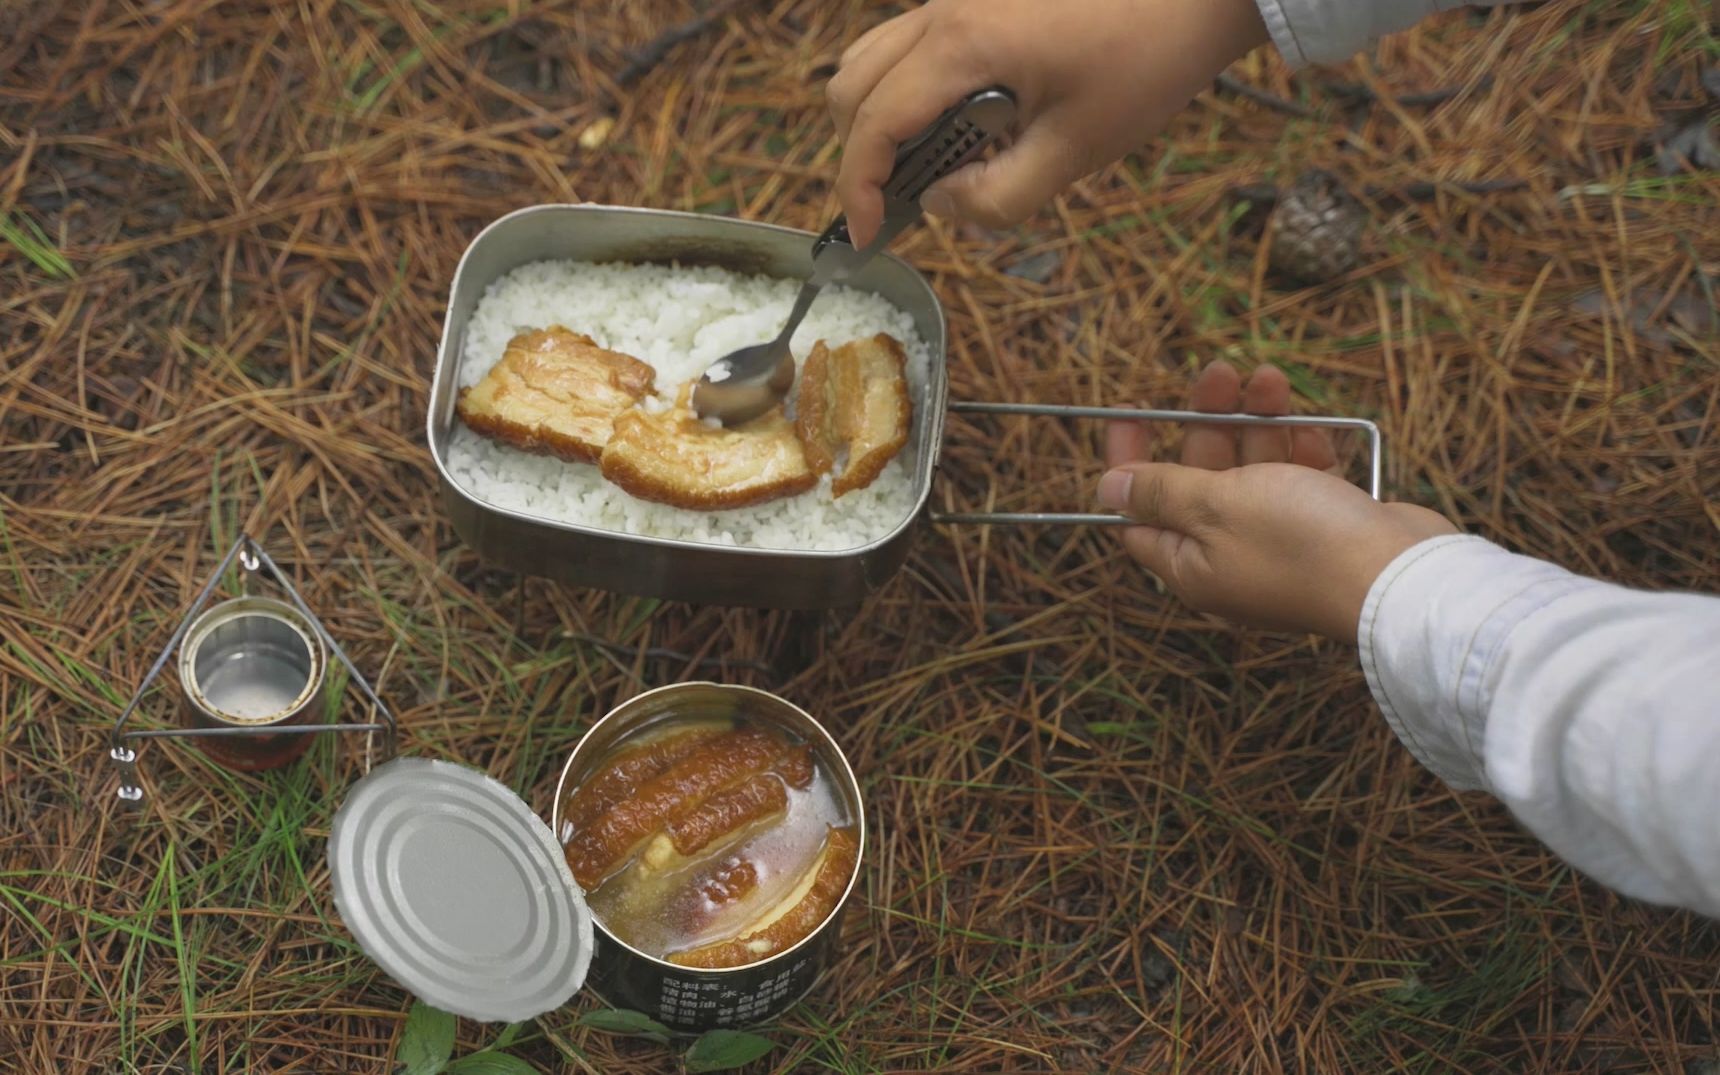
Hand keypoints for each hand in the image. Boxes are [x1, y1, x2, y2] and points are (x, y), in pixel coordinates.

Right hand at [826, 0, 1268, 247]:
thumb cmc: (1148, 61)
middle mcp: (944, 9)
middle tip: (895, 205)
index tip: (869, 235)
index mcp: (961, 45)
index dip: (858, 189)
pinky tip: (956, 124)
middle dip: (860, 154)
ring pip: (873, 56)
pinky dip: (907, 88)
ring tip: (924, 167)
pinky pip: (911, 41)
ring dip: (879, 117)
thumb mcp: (1076, 150)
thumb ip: (996, 196)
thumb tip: (938, 203)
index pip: (873, 124)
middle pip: (852, 85)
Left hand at [1099, 362, 1458, 641]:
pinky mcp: (1325, 528)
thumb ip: (1163, 492)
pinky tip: (1311, 429)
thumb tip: (1106, 489)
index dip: (1129, 461)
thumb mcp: (1216, 506)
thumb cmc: (1302, 544)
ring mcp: (1279, 543)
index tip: (1128, 411)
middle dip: (1207, 423)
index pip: (1139, 512)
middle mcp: (1229, 558)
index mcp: (1190, 566)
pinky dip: (1300, 450)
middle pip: (1199, 481)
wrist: (1402, 578)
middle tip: (1218, 373)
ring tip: (1267, 377)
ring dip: (1258, 423)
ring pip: (1253, 471)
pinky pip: (1299, 480)